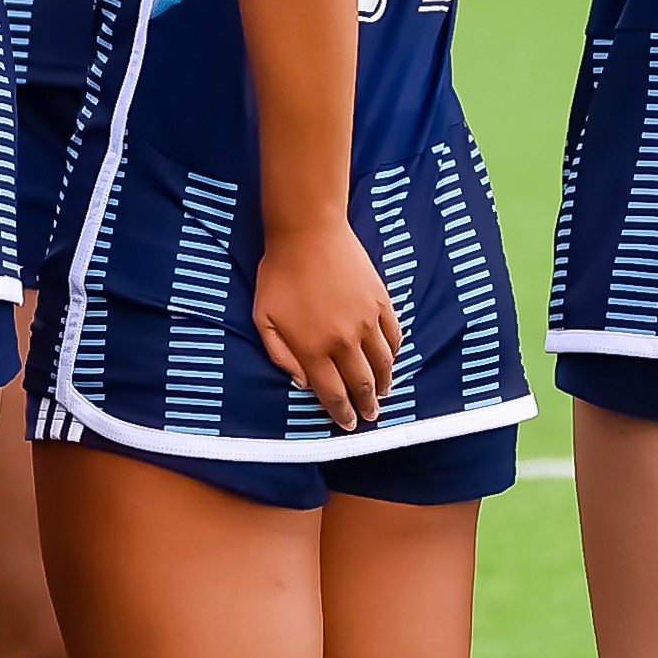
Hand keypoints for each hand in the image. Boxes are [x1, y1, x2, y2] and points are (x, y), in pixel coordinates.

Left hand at [248, 221, 401, 436]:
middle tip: (371, 417)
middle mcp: (344, 340)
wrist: (308, 232)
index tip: (348, 424)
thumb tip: (302, 382)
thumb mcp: (263, 318)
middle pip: (362, 384)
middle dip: (367, 406)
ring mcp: (366, 321)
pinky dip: (395, 353)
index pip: (333, 393)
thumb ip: (280, 355)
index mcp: (313, 348)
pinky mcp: (381, 302)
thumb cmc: (279, 274)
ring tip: (382, 394)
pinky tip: (391, 360)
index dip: (342, 413)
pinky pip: (394, 336)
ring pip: (383, 364)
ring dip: (384, 384)